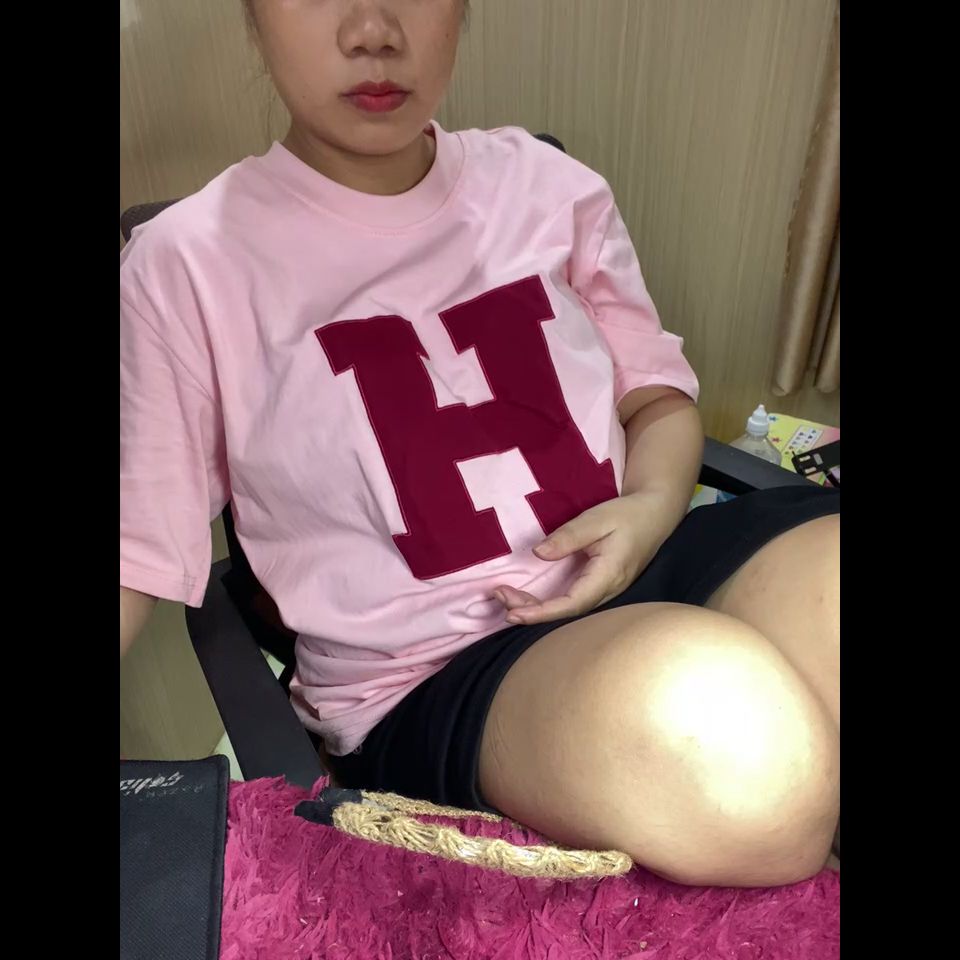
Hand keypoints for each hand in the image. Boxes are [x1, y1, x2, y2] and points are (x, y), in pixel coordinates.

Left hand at [491, 491, 681, 625]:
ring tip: (506, 600)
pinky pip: (572, 601)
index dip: (542, 612)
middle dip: (531, 611)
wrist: (655, 515)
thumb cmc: (628, 515)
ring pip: (569, 609)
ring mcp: (605, 591)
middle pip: (567, 612)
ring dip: (537, 608)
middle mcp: (608, 590)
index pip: (572, 603)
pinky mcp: (600, 586)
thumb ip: (568, 537)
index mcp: (608, 575)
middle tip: (500, 598)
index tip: (514, 612)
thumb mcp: (597, 519)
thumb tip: (538, 553)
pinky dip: (548, 602)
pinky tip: (529, 599)